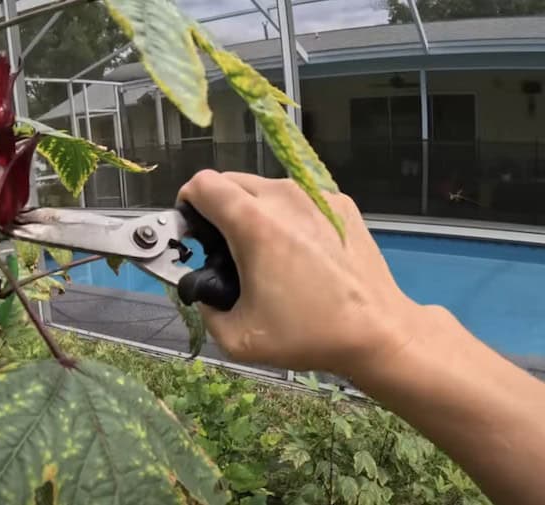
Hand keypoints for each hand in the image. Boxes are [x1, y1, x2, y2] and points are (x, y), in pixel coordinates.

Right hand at [177, 170, 419, 374]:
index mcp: (254, 223)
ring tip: (263, 252)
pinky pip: (295, 197)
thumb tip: (203, 289)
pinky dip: (284, 215)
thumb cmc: (308, 334)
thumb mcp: (237, 338)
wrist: (378, 332)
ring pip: (263, 187)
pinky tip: (298, 252)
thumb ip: (204, 307)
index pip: (202, 185)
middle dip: (215, 208)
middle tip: (223, 248)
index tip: (193, 235)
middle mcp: (283, 197)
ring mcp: (315, 195)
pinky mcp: (339, 202)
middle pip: (229, 181)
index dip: (187, 206)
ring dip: (250, 210)